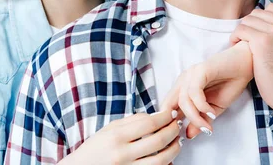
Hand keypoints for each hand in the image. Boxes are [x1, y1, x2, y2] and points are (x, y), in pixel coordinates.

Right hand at [62, 110, 182, 164]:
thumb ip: (132, 121)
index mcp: (116, 136)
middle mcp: (123, 154)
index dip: (164, 117)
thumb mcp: (109, 129)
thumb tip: (155, 116)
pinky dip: (166, 164)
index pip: (148, 123)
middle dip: (173, 131)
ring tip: (177, 141)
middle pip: (158, 141)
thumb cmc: (95, 148)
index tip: (170, 113)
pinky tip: (168, 157)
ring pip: (161, 160)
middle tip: (177, 125)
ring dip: (174, 149)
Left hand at [161, 41, 253, 138]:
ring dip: (195, 117)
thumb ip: (200, 120)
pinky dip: (202, 106)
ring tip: (208, 126)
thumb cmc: (230, 84)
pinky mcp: (200, 70)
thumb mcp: (213, 109)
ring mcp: (191, 74)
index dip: (170, 121)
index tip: (179, 136)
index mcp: (183, 88)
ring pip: (183, 100)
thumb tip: (188, 135)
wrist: (246, 64)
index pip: (167, 105)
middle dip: (179, 122)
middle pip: (171, 104)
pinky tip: (211, 113)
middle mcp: (184, 80)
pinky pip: (194, 91)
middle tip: (192, 133)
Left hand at [230, 3, 272, 111]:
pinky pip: (241, 30)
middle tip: (247, 39)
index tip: (258, 32)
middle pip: (257, 13)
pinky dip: (235, 38)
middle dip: (250, 25)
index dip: (261, 19)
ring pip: (247, 20)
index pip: (271, 8)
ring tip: (242, 43)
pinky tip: (237, 46)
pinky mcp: (261, 41)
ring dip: (241, 32)